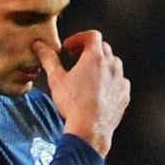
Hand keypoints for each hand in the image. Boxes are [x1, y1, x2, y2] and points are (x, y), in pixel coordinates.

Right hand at [35, 30, 128, 156]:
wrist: (90, 129)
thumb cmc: (73, 105)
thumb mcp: (56, 80)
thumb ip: (49, 60)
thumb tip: (40, 47)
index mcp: (95, 57)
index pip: (91, 36)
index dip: (79, 38)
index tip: (69, 48)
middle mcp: (111, 64)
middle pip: (103, 48)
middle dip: (88, 51)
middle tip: (75, 60)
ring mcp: (120, 79)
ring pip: (113, 63)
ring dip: (101, 65)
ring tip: (87, 76)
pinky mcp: (124, 93)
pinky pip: (119, 81)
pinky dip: (109, 81)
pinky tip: (98, 91)